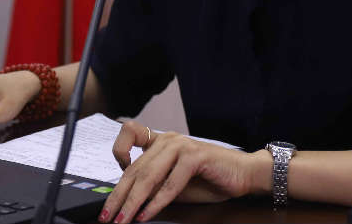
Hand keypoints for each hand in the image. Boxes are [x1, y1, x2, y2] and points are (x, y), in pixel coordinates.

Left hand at [99, 120, 269, 222]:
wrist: (243, 175)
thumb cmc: (210, 180)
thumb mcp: (174, 185)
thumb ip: (153, 187)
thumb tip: (127, 203)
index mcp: (162, 141)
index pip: (130, 136)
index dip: (118, 152)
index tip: (114, 176)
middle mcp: (169, 139)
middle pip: (135, 168)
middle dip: (118, 196)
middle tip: (107, 216)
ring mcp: (182, 146)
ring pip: (148, 175)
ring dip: (132, 202)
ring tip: (123, 220)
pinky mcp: (195, 156)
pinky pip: (170, 183)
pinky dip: (156, 202)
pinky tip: (146, 214)